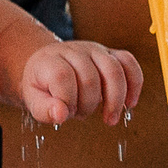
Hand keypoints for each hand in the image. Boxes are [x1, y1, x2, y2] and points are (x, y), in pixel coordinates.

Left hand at [21, 39, 143, 127]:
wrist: (48, 66)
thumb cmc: (43, 85)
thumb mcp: (33, 100)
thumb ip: (43, 109)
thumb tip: (61, 114)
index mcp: (50, 60)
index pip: (61, 76)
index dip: (66, 99)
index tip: (64, 112)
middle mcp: (73, 51)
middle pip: (89, 77)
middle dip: (87, 104)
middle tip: (80, 114)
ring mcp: (93, 49)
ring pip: (112, 69)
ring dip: (115, 99)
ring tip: (110, 118)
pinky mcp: (109, 53)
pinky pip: (128, 62)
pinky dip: (134, 83)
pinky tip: (130, 103)